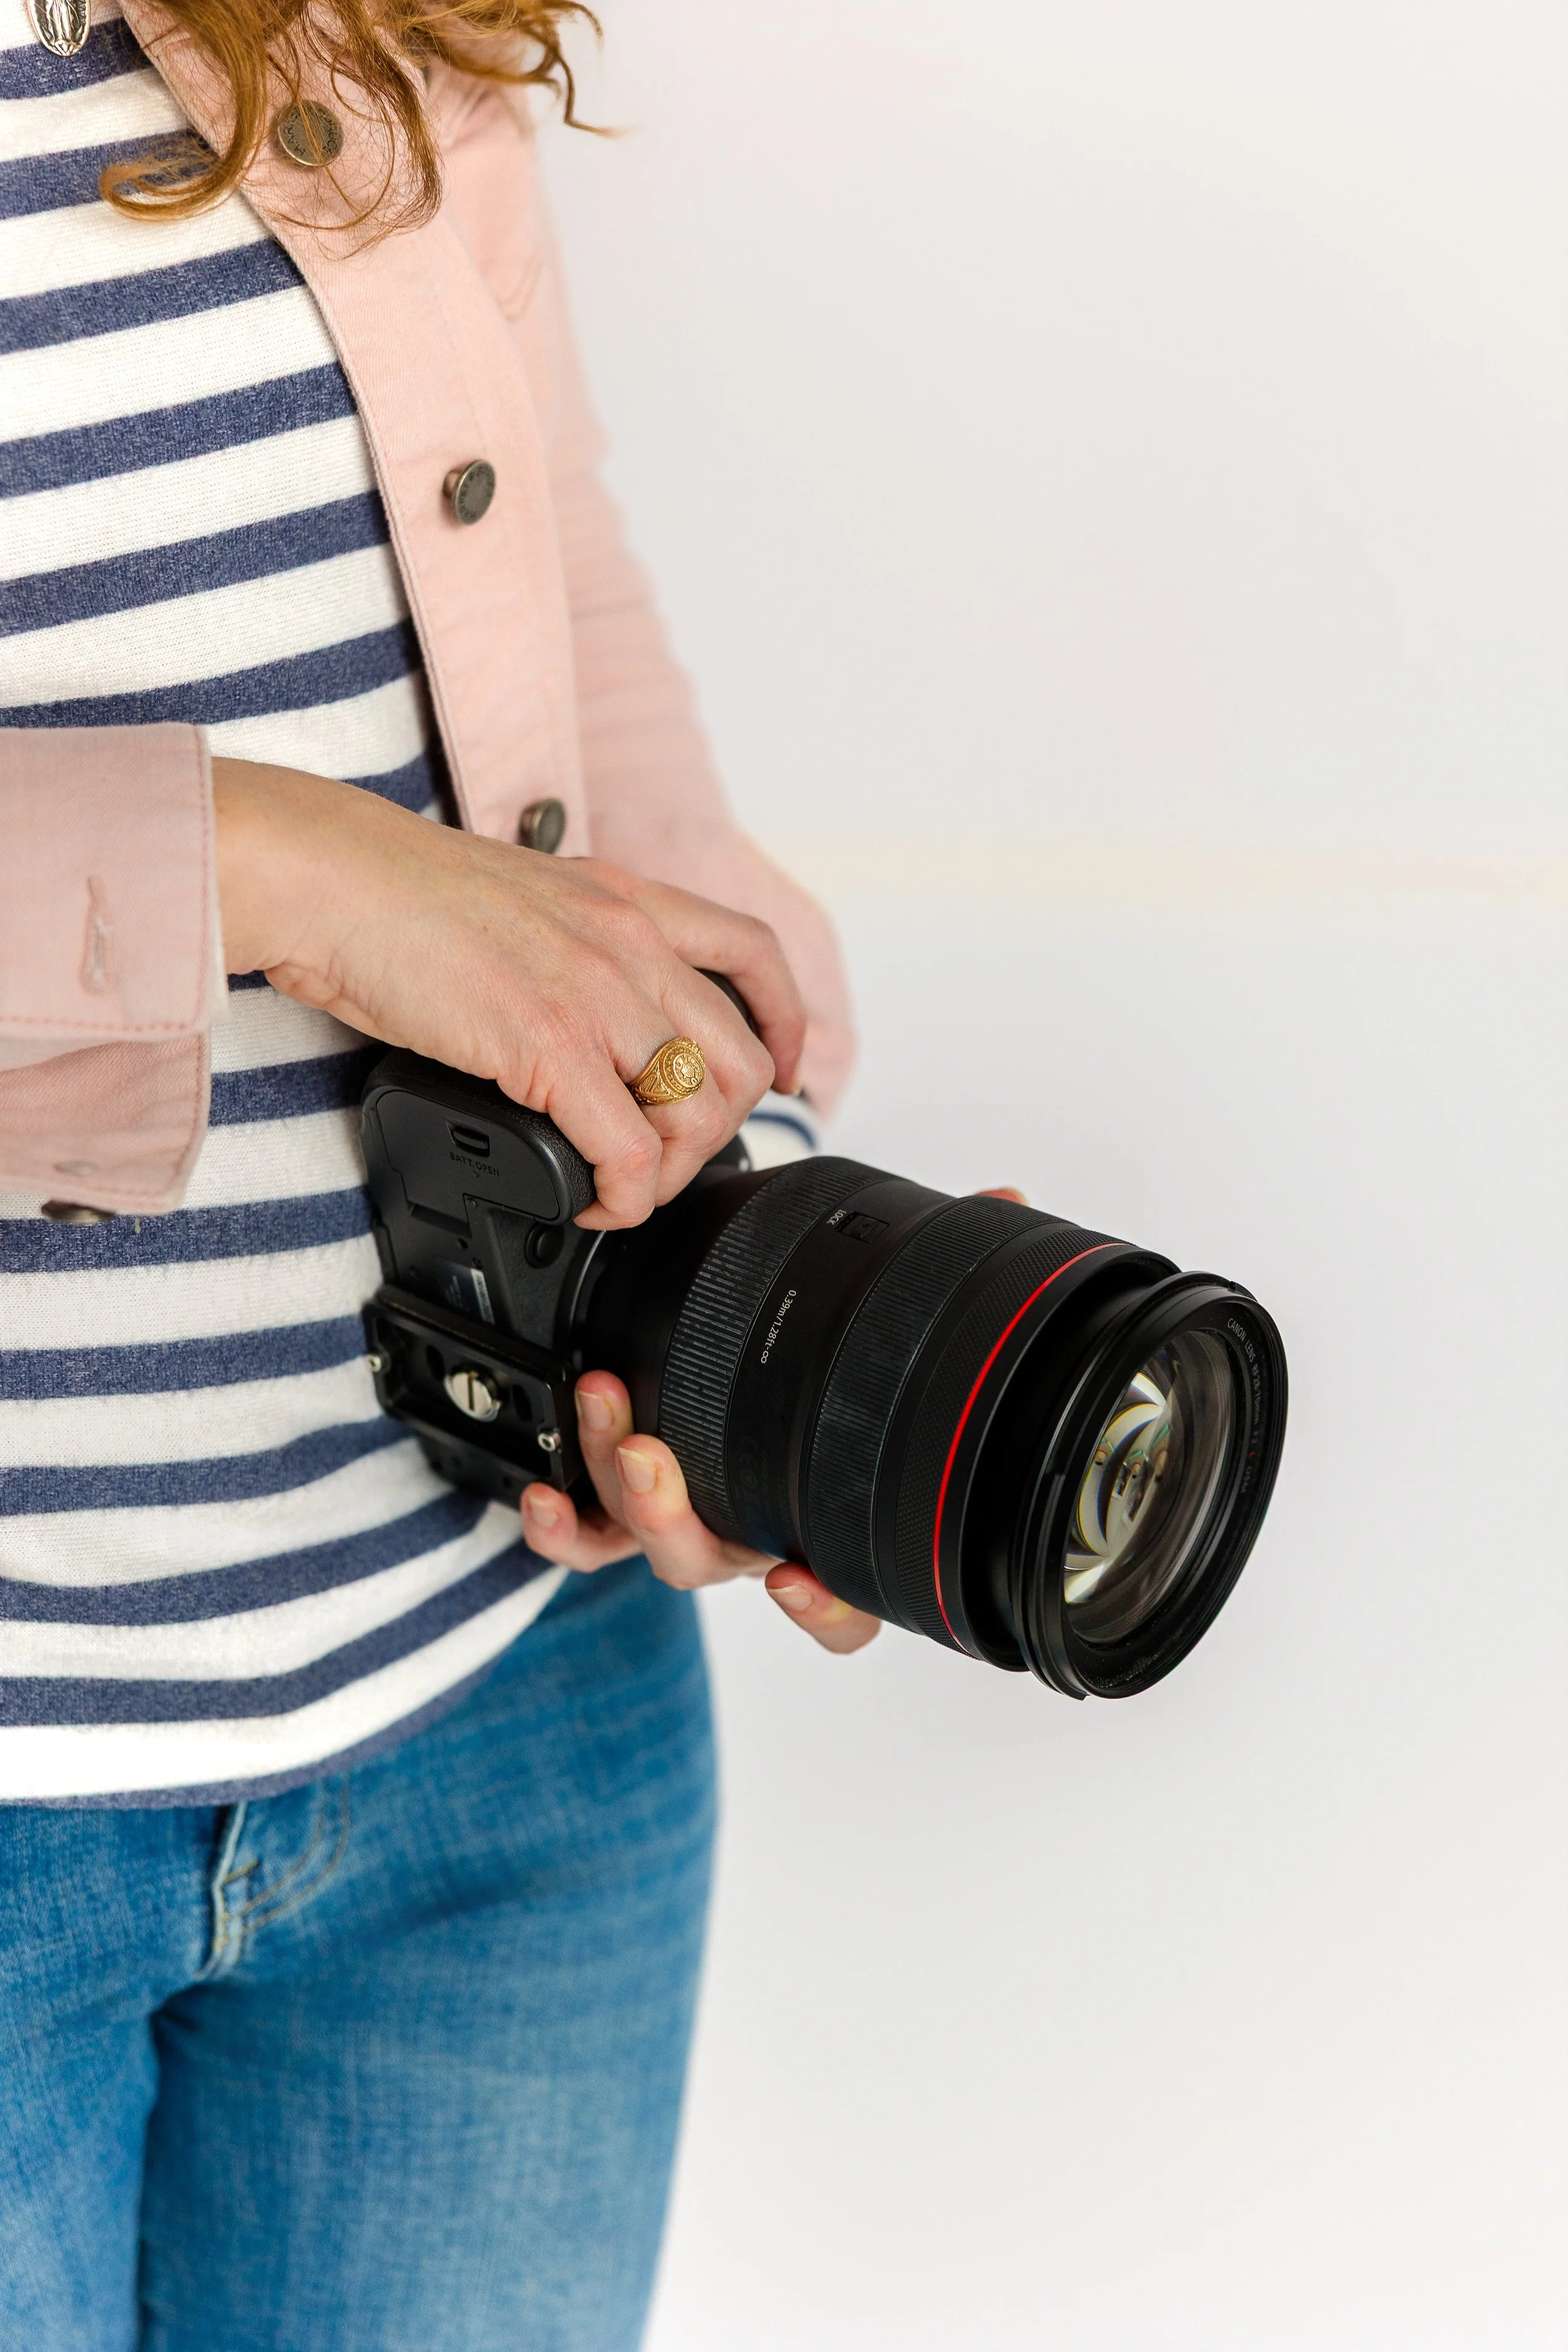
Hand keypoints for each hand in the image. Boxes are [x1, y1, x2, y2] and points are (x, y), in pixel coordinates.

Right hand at [212, 758, 805, 1227]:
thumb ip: (570, 949)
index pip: (754, 953)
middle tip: (667, 1159)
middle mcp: (629, 941)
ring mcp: (596, 993)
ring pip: (699, 1113)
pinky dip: (624, 1197)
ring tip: (621, 1186)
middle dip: (719, 1129)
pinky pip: (630, 1151)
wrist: (327, 879)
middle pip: (742, 1058)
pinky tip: (591, 1203)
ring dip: (671, 1172)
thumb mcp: (519, 902)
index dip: (786, 1025)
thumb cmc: (391, 894)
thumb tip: (579, 1022)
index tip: (783, 1070)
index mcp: (626, 900)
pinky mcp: (549, 1046)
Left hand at [520, 1372, 881, 1655]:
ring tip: (594, 1410)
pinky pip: (587, 1546)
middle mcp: (744, 1544)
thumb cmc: (780, 1393)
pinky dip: (561, 1529)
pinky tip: (542, 1494)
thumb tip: (907, 1273)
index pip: (845, 1608)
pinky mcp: (621, 1528)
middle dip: (664, 1508)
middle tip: (639, 1452)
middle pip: (708, 1558)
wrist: (720, 1389)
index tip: (789, 1577)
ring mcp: (680, 1536)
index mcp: (806, 1529)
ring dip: (610, 1479)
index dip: (822, 1611)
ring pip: (643, 1538)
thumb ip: (836, 1354)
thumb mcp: (818, 1376)